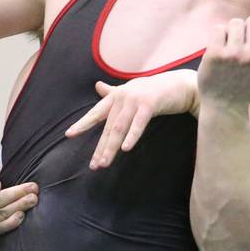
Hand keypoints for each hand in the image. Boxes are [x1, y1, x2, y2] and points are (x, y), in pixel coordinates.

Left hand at [65, 69, 198, 169]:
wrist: (180, 85)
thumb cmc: (155, 90)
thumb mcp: (132, 90)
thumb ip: (113, 91)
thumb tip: (97, 85)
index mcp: (117, 95)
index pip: (96, 112)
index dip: (83, 123)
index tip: (69, 135)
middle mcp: (123, 97)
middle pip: (108, 127)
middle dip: (100, 147)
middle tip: (94, 165)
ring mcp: (135, 100)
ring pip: (120, 128)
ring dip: (111, 147)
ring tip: (105, 163)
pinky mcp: (150, 104)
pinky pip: (139, 124)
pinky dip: (132, 136)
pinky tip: (125, 149)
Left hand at [198, 15, 249, 109]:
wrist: (223, 105)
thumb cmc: (249, 87)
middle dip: (249, 28)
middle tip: (243, 42)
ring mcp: (233, 54)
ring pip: (236, 22)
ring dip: (233, 32)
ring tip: (231, 45)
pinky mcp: (215, 54)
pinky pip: (219, 29)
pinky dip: (219, 36)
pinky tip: (220, 48)